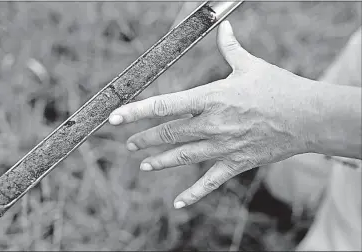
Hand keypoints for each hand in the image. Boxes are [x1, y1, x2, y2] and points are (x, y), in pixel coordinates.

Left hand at [108, 20, 315, 208]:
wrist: (308, 117)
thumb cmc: (278, 88)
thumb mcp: (250, 65)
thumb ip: (230, 49)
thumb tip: (224, 27)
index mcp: (211, 98)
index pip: (164, 105)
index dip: (136, 111)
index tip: (115, 118)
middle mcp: (211, 124)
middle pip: (167, 133)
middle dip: (144, 138)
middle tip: (129, 143)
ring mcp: (223, 147)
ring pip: (182, 157)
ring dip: (159, 161)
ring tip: (143, 164)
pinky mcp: (236, 163)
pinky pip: (209, 182)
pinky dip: (192, 194)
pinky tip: (177, 203)